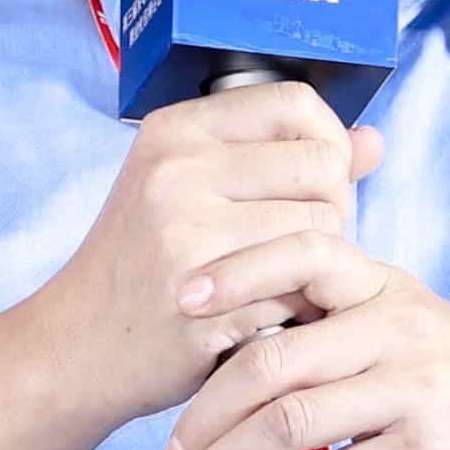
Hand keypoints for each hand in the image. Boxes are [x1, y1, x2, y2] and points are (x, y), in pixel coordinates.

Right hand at [28, 81, 386, 426]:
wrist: (76, 346)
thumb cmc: (144, 266)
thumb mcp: (192, 192)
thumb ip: (281, 161)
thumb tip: (373, 141)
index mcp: (175, 131)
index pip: (295, 103)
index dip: (328, 142)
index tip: (320, 181)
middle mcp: (178, 170)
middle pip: (322, 166)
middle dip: (333, 209)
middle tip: (301, 246)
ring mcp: (188, 234)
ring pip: (322, 230)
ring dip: (319, 264)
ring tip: (280, 281)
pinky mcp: (207, 299)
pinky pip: (300, 288)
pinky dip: (296, 307)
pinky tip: (266, 315)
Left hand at [157, 247, 449, 449]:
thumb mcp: (416, 322)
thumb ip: (342, 316)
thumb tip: (245, 322)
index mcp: (388, 288)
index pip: (302, 252)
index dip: (234, 271)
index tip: (176, 300)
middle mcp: (397, 329)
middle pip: (273, 356)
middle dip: (204, 408)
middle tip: (167, 448)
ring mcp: (411, 392)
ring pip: (287, 423)